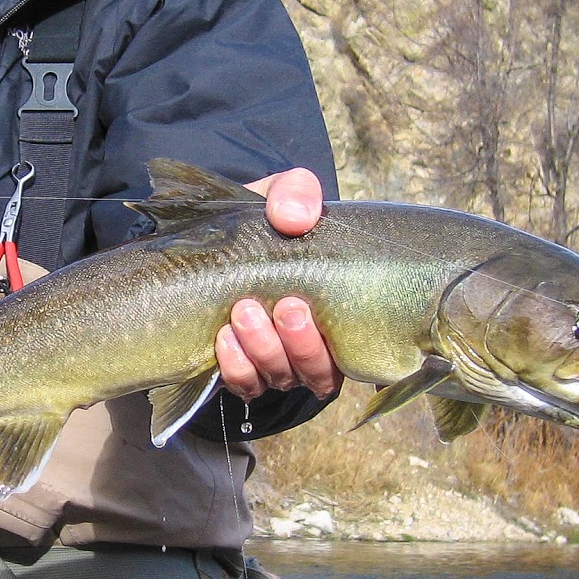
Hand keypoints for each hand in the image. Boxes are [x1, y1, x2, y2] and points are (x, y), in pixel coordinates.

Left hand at [214, 167, 341, 404]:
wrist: (219, 234)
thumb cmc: (267, 222)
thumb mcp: (283, 196)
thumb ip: (296, 193)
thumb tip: (295, 218)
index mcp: (339, 312)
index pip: (358, 350)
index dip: (346, 348)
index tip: (308, 307)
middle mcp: (314, 347)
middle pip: (319, 372)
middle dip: (301, 344)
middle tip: (284, 306)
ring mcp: (279, 362)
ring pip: (282, 378)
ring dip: (264, 350)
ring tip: (244, 313)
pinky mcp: (244, 370)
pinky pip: (246, 385)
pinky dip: (237, 366)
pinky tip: (225, 338)